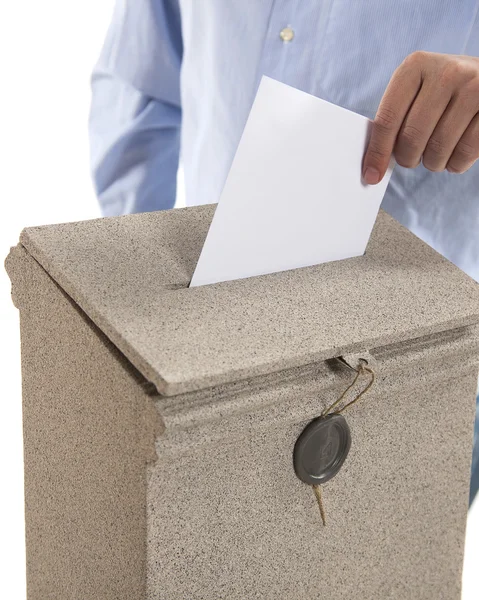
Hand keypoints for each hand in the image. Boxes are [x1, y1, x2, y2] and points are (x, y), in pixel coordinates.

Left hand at [363, 51, 478, 183]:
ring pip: (438, 149)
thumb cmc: (445, 94)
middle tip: (412, 158)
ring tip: (437, 154)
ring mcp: (474, 88)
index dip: (378, 152)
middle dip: (408, 159)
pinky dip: (456, 164)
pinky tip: (456, 155)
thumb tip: (373, 166)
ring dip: (433, 163)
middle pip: (411, 138)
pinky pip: (465, 153)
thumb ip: (396, 120)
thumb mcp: (418, 92)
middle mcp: (446, 72)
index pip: (387, 119)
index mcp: (416, 66)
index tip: (372, 176)